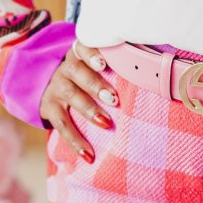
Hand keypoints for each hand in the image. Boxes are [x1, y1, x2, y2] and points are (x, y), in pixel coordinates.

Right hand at [40, 41, 117, 160]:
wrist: (55, 88)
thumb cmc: (90, 75)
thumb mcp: (98, 65)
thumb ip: (118, 65)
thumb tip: (152, 72)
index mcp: (81, 54)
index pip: (83, 48)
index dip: (91, 54)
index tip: (103, 64)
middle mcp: (66, 68)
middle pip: (77, 72)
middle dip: (96, 85)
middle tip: (114, 99)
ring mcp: (57, 88)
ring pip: (71, 96)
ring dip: (88, 110)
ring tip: (106, 123)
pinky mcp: (50, 108)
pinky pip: (61, 125)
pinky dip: (75, 141)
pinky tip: (88, 155)